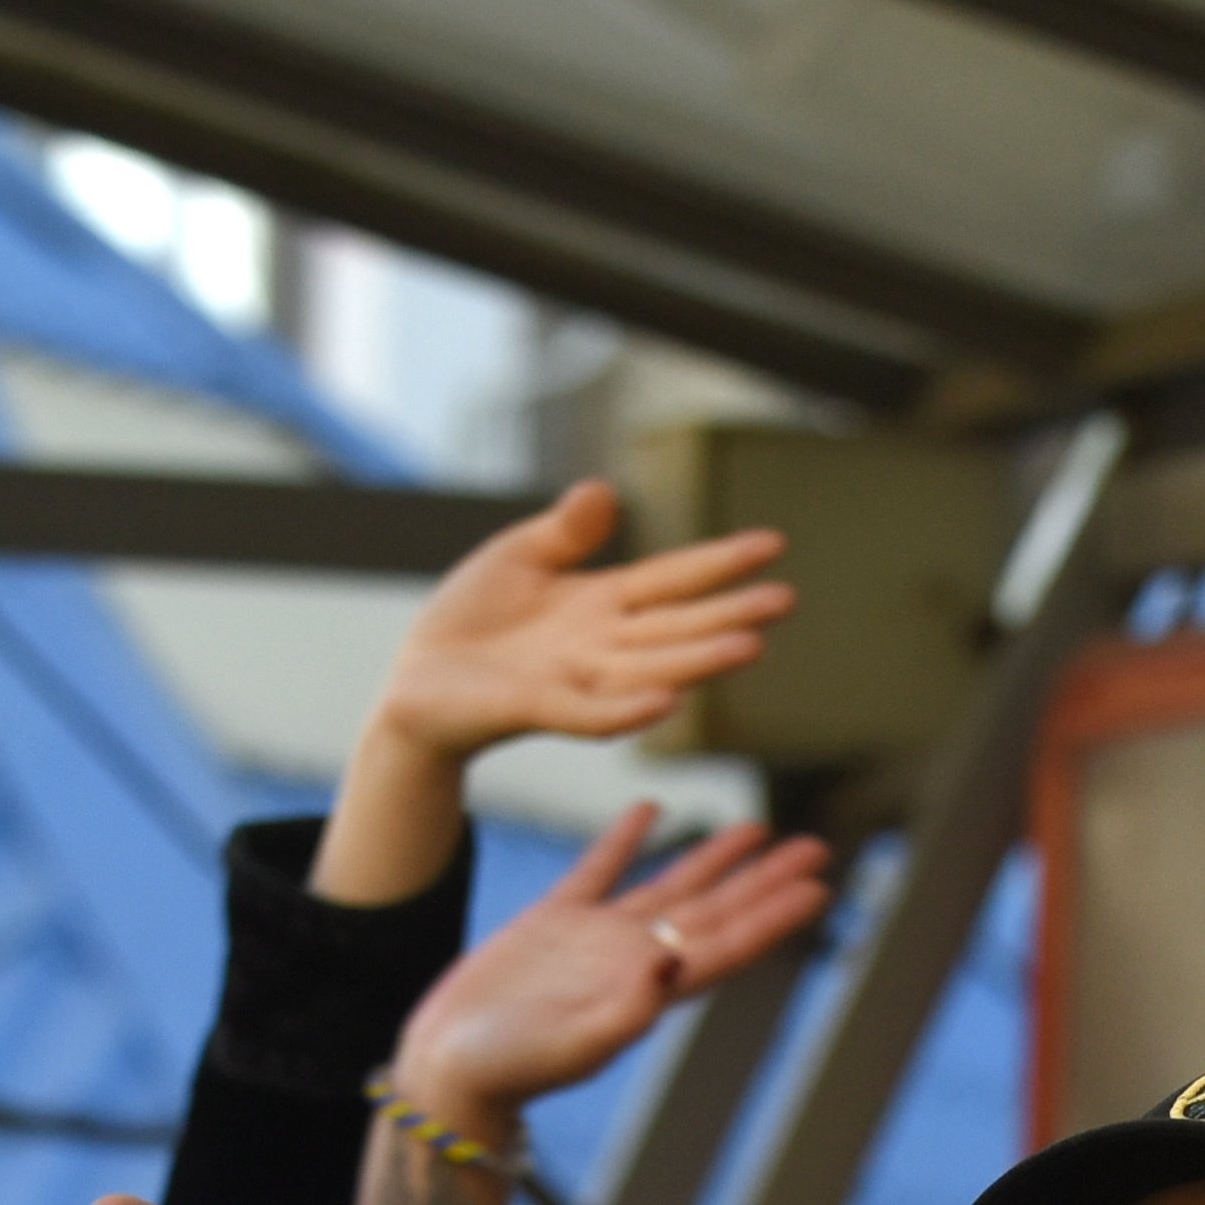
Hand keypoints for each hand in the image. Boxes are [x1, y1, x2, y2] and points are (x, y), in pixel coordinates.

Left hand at [320, 487, 792, 907]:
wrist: (418, 685)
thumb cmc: (471, 623)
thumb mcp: (518, 557)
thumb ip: (565, 533)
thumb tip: (605, 491)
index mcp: (603, 605)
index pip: (674, 580)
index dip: (720, 562)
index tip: (773, 544)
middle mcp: (603, 646)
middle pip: (678, 627)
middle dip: (731, 614)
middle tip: (786, 600)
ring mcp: (575, 681)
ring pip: (649, 670)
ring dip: (698, 662)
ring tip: (749, 646)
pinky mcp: (537, 709)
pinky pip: (589, 713)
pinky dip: (626, 709)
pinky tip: (665, 700)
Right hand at [389, 808, 835, 1131]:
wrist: (451, 1072)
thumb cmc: (511, 1073)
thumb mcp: (574, 1045)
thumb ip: (629, 1009)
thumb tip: (676, 961)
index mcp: (650, 989)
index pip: (729, 944)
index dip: (774, 916)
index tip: (818, 888)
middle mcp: (633, 960)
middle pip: (717, 909)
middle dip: (765, 879)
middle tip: (815, 847)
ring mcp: (594, 939)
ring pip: (670, 885)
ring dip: (714, 857)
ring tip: (755, 828)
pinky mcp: (550, 922)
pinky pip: (599, 868)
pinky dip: (627, 838)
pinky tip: (651, 808)